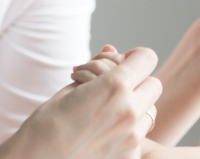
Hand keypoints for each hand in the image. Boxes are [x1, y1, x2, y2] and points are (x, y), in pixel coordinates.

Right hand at [0, 47, 161, 158]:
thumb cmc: (45, 125)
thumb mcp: (70, 89)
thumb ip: (99, 71)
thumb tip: (112, 50)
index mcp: (114, 86)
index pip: (147, 58)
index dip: (135, 57)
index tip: (123, 63)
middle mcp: (130, 110)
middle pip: (154, 84)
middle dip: (137, 82)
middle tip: (112, 88)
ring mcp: (132, 136)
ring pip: (151, 112)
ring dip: (136, 107)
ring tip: (107, 112)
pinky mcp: (130, 156)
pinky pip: (140, 135)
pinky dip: (128, 132)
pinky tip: (103, 134)